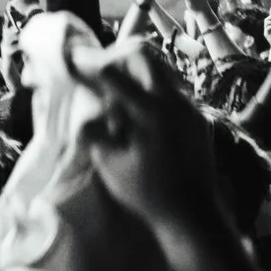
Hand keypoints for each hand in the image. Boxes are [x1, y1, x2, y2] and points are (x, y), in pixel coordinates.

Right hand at [69, 32, 220, 232]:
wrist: (193, 216)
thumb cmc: (146, 194)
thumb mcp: (110, 165)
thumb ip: (95, 133)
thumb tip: (86, 112)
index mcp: (150, 111)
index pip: (113, 72)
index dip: (88, 64)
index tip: (72, 61)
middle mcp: (174, 101)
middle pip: (142, 55)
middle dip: (116, 56)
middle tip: (98, 69)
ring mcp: (190, 107)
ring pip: (161, 70)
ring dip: (136, 73)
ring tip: (119, 94)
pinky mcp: (198, 118)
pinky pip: (173, 93)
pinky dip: (153, 93)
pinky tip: (142, 116)